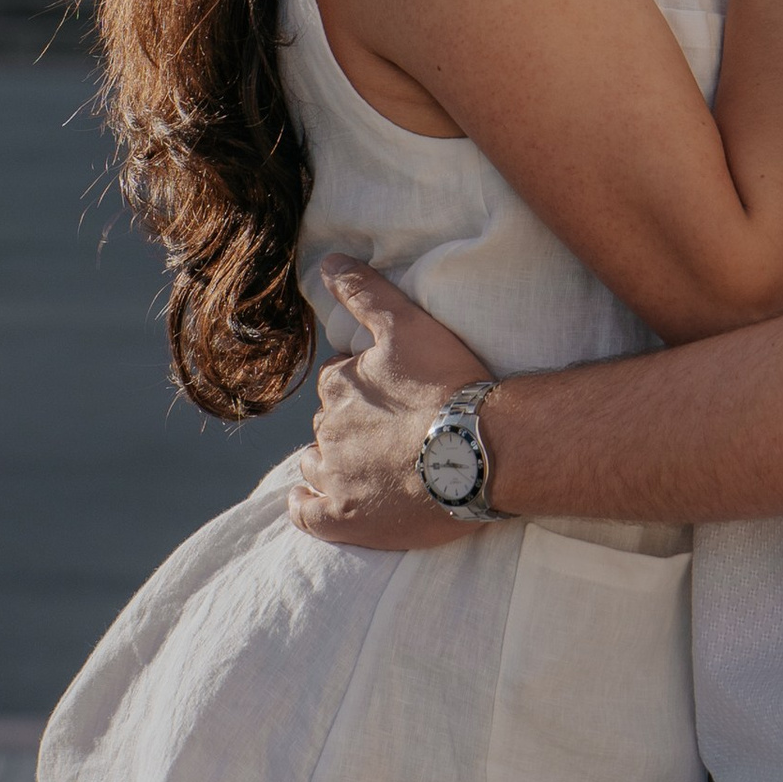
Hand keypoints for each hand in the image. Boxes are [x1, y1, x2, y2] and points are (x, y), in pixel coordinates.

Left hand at [287, 260, 495, 552]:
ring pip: (315, 463)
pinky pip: (306, 512)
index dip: (362, 384)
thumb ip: (364, 291)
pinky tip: (317, 500)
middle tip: (392, 429)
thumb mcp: (406, 323)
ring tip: (369, 464)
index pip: (337, 381)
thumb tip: (327, 261)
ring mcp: (333, 477)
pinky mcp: (343, 519)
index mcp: (339, 384)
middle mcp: (327, 429)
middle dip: (351, 423)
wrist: (476, 450)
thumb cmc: (447, 384)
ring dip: (331, 460)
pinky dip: (307, 504)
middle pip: (330, 423)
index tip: (391, 392)